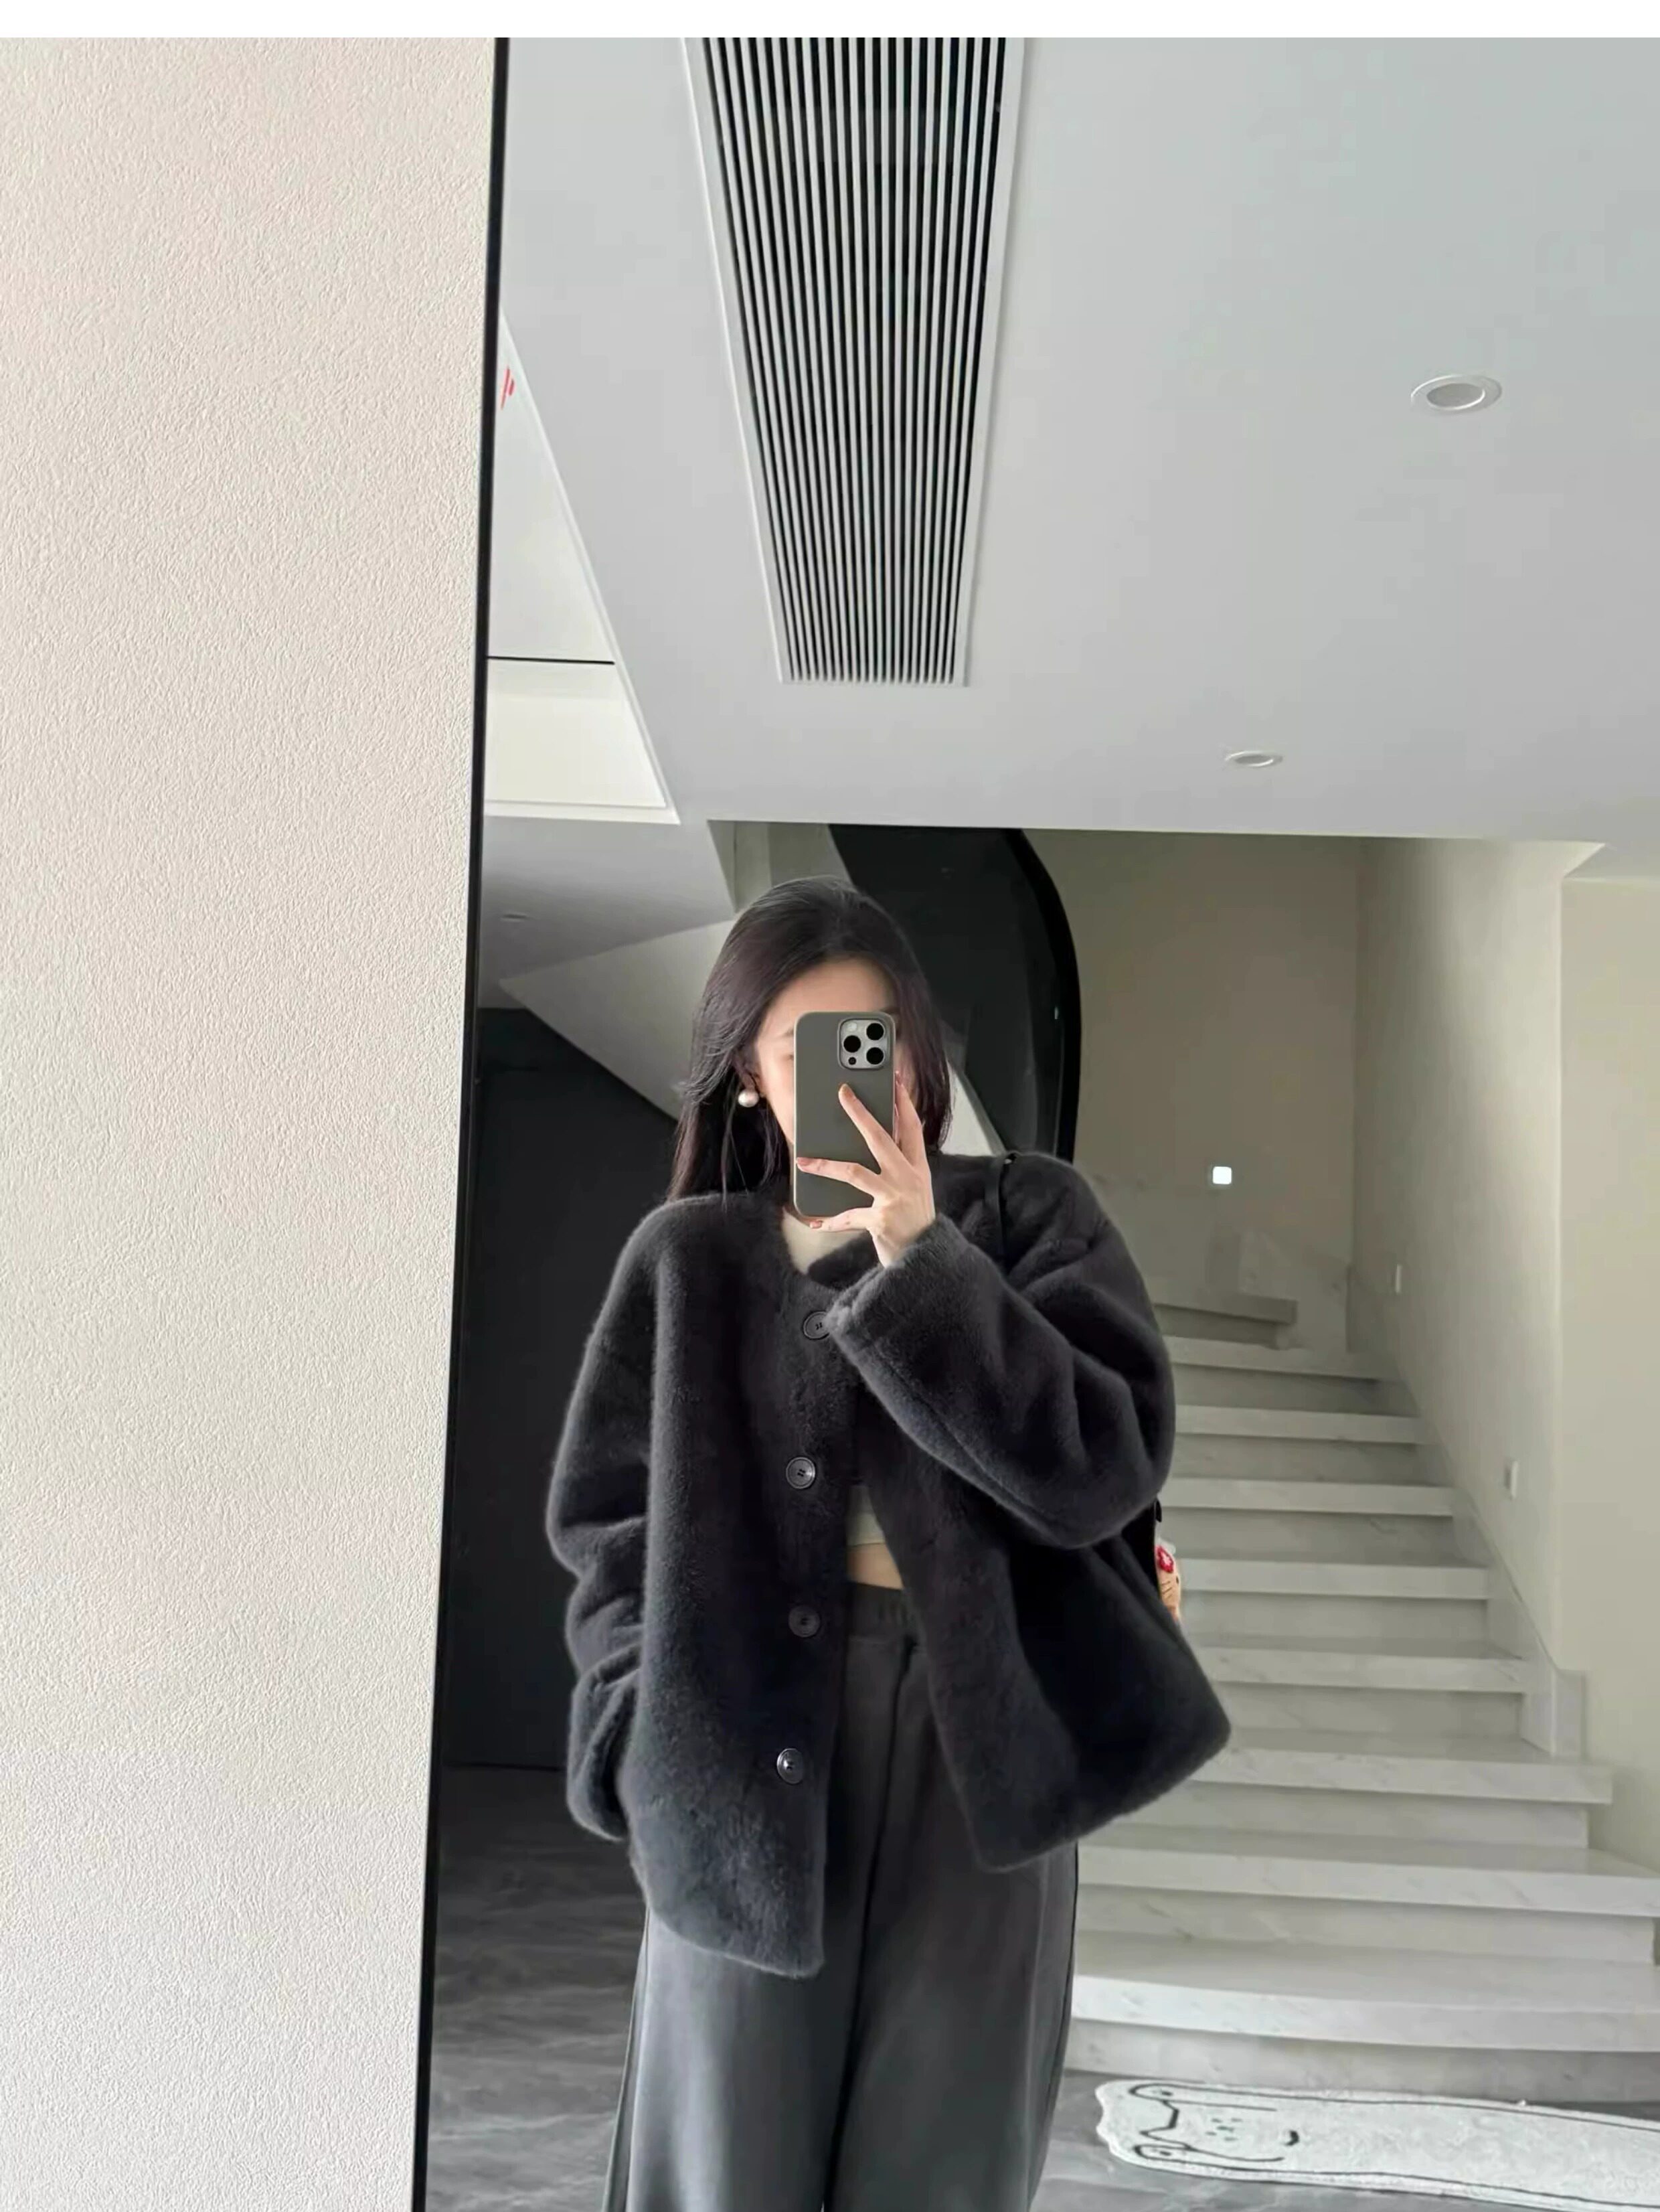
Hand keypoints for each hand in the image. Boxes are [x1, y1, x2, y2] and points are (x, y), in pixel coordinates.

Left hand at [797, 1079, 935, 1267]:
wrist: (927, 1258)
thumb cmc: (915, 1223)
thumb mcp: (915, 1190)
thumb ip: (899, 1168)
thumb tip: (876, 1144)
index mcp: (917, 1169)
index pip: (912, 1128)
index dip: (903, 1103)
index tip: (894, 1081)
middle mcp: (908, 1178)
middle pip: (881, 1138)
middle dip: (860, 1113)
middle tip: (843, 1094)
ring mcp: (894, 1198)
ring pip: (855, 1172)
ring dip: (825, 1166)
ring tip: (803, 1161)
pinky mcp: (881, 1219)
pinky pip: (849, 1215)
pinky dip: (831, 1221)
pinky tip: (816, 1222)